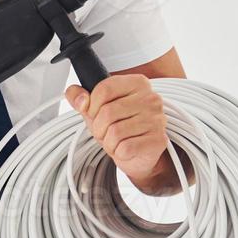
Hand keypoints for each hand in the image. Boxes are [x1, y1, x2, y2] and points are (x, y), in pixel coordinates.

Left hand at [65, 75, 184, 195]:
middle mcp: (151, 98)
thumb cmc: (118, 126)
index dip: (92, 106)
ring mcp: (157, 119)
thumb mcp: (95, 108)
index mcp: (137, 83)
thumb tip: (80, 99)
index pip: (104, 89)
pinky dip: (118, 152)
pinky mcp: (158, 140)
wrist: (138, 153)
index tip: (95, 113)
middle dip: (98, 128)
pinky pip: (125, 148)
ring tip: (116, 141)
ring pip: (115, 132)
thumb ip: (79, 97)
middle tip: (105, 132)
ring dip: (108, 142)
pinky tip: (125, 149)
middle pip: (108, 112)